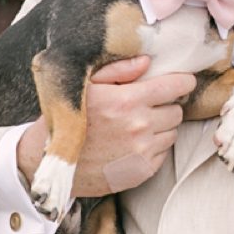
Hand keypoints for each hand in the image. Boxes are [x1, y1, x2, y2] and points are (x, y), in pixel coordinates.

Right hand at [16, 56, 195, 197]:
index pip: (175, 87)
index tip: (182, 82)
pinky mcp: (141, 172)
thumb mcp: (85, 85)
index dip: (183, 82)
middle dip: (167, 105)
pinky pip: (162, 154)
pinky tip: (133, 144)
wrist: (50, 161)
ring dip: (161, 127)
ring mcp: (142, 152)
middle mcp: (139, 127)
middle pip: (176, 111)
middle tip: (150, 106)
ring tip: (138, 125)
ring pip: (172, 133)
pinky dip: (154, 147)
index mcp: (128, 101)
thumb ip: (118, 70)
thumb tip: (147, 62)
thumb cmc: (69, 118)